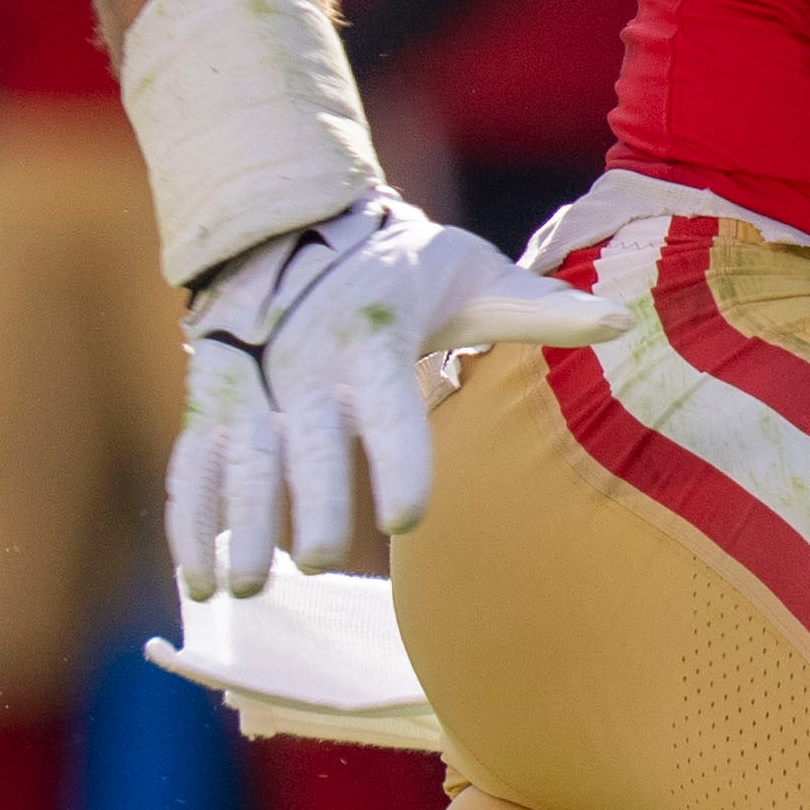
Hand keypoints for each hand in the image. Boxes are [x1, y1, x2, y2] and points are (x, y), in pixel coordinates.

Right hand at [171, 197, 627, 594]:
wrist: (299, 224)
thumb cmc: (408, 268)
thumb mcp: (476, 273)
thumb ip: (540, 308)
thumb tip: (620, 321)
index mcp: (372, 336)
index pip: (386, 402)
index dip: (394, 458)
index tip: (404, 517)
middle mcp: (304, 361)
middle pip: (302, 441)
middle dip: (305, 502)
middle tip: (317, 563)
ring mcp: (252, 383)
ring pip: (237, 458)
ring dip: (236, 522)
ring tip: (241, 585)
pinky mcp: (215, 402)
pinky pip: (195, 463)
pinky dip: (189, 520)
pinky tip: (197, 578)